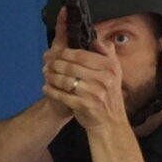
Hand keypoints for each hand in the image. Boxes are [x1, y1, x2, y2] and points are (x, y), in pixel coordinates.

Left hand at [41, 16, 127, 132]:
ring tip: (45, 73)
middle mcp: (103, 79)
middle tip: (47, 63)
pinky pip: (62, 95)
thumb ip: (107, 54)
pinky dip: (51, 91)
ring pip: (65, 80)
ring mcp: (94, 93)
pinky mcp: (84, 105)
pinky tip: (46, 88)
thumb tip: (97, 39)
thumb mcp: (115, 72)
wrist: (110, 122)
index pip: (83, 55)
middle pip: (71, 66)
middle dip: (56, 63)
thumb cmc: (109, 94)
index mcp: (110, 67)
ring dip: (51, 76)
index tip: (57, 52)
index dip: (66, 52)